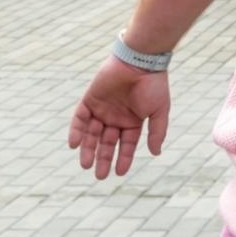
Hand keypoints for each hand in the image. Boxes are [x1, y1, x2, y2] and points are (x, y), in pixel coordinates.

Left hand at [68, 55, 170, 178]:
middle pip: (106, 142)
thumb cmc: (153, 85)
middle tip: (100, 175)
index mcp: (133, 120)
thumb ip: (157, 132)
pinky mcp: (90, 99)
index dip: (123, 158)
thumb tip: (155, 153)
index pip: (126, 144)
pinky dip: (76, 131)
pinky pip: (80, 118)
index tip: (119, 173)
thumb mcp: (159, 111)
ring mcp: (102, 109)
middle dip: (103, 158)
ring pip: (91, 133)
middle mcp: (116, 116)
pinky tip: (76, 144)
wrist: (140, 61)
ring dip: (88, 149)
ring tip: (86, 165)